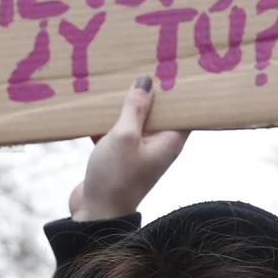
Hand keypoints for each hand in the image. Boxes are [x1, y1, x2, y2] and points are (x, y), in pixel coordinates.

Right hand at [69, 76, 188, 221]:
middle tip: (141, 62)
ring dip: (123, 105)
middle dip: (148, 91)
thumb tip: (146, 81)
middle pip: (157, 111)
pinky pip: (115, 131)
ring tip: (114, 77)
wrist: (95, 215)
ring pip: (133, 120)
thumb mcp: (124, 136)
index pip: (183, 110)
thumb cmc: (115, 178)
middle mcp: (157, 146)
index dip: (180, 90)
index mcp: (169, 141)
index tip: (175, 67)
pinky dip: (106, 120)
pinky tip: (93, 104)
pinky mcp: (118, 156)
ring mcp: (137, 152)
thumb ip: (134, 108)